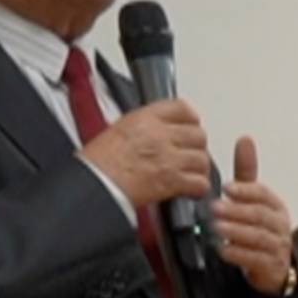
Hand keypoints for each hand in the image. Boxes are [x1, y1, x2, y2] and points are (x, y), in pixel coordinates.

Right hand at [79, 97, 211, 210]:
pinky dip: (198, 187)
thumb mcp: (119, 129)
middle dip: (197, 146)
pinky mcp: (173, 181)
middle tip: (190, 153)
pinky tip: (191, 189)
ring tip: (191, 173)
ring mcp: (169, 157)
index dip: (191, 118)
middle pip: (198, 135)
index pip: (181, 108)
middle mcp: (160, 135)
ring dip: (199, 168)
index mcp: (145, 118)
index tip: (191, 125)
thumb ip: (144, 125)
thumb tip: (160, 129)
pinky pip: (200, 182)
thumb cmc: (98, 163)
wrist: (95, 184)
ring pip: (202, 159)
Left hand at [214, 135, 294, 295]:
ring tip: (218, 227)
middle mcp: (279, 225)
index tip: (227, 188)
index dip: (246, 190)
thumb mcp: (253, 199)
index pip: (264, 195)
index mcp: (275, 206)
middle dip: (237, 211)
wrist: (271, 267)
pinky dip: (239, 254)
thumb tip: (245, 139)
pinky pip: (257, 260)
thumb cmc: (259, 229)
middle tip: (215, 207)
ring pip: (258, 237)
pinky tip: (224, 250)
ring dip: (236, 231)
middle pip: (260, 215)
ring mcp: (278, 246)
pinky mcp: (271, 267)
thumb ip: (247, 173)